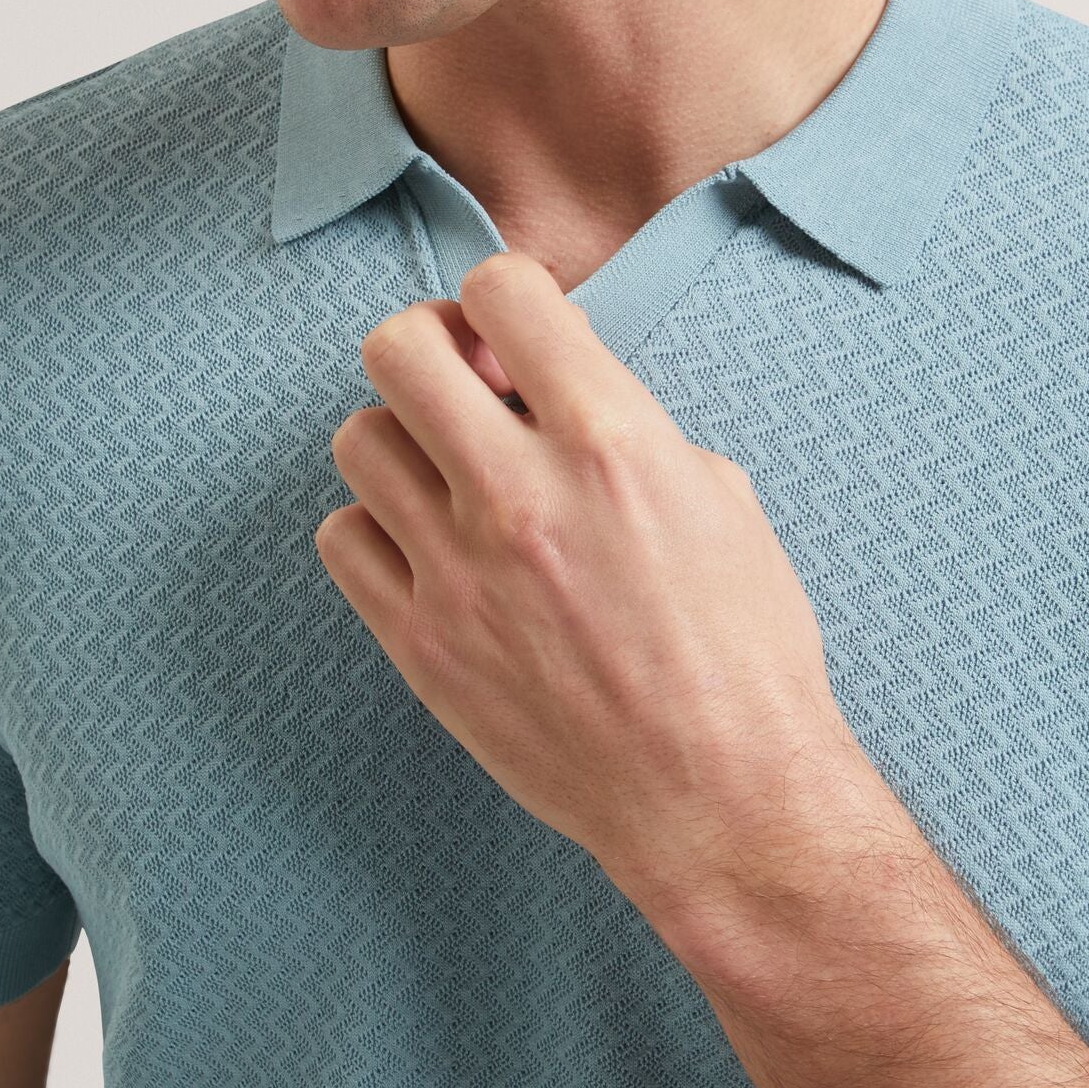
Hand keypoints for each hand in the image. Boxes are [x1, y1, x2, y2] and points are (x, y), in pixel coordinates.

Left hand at [313, 249, 896, 917]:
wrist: (719, 798)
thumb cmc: (744, 652)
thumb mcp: (720, 499)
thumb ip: (627, 426)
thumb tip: (557, 389)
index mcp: (610, 440)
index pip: (501, 289)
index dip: (507, 296)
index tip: (520, 336)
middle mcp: (521, 493)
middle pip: (398, 348)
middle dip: (431, 346)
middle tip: (466, 386)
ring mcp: (458, 571)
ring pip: (359, 439)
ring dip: (403, 440)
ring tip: (450, 476)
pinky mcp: (420, 643)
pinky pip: (343, 539)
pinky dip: (377, 530)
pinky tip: (429, 549)